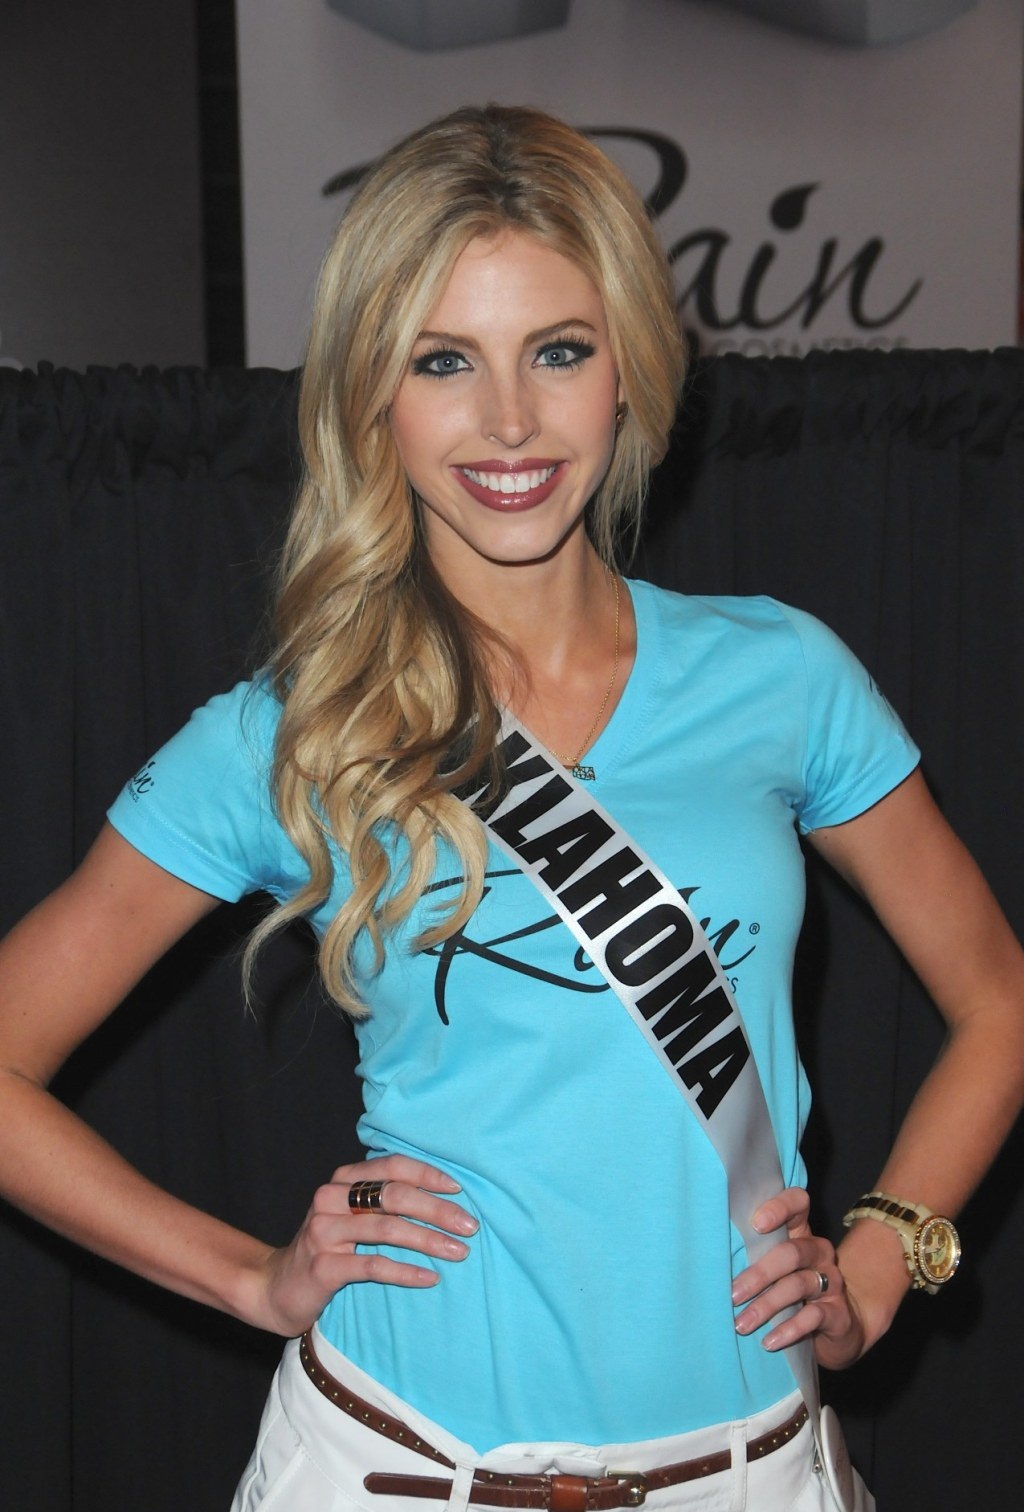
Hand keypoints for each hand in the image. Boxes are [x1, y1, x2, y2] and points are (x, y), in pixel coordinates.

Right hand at [245, 1155, 478, 1336]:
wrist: (275, 1289)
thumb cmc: (328, 1250)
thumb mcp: (351, 1218)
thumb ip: (382, 1202)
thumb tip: (443, 1198)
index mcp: (342, 1180)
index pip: (392, 1166)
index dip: (428, 1175)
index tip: (459, 1190)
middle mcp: (330, 1199)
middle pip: (394, 1195)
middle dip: (437, 1210)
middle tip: (470, 1226)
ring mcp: (324, 1231)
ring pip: (387, 1229)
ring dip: (429, 1240)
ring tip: (459, 1252)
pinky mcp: (322, 1266)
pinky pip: (372, 1265)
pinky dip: (406, 1271)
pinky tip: (430, 1278)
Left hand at [730, 1187, 865, 1369]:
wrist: (840, 1327)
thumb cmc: (793, 1289)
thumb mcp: (777, 1268)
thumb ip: (753, 1256)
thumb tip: (710, 1262)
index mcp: (801, 1232)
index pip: (798, 1203)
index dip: (780, 1207)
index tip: (756, 1224)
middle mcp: (819, 1251)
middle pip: (791, 1252)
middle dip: (759, 1274)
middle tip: (732, 1295)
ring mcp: (832, 1281)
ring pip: (798, 1286)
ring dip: (766, 1306)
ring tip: (741, 1325)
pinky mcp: (838, 1312)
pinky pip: (813, 1317)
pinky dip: (788, 1329)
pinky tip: (769, 1342)